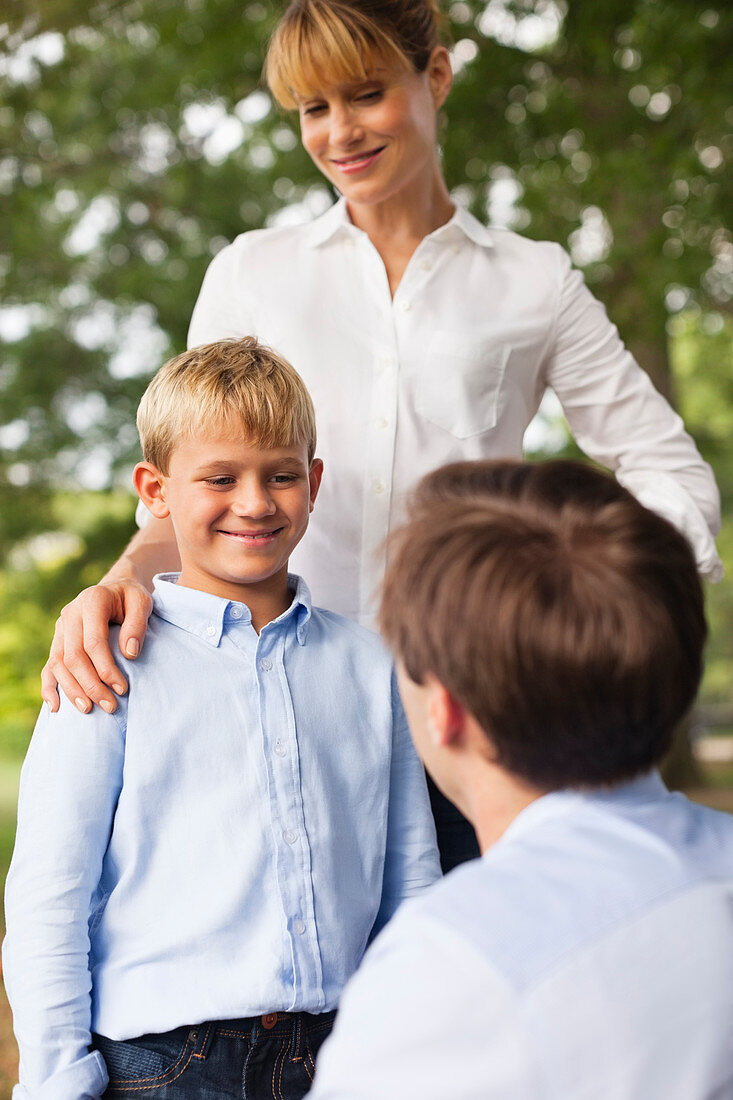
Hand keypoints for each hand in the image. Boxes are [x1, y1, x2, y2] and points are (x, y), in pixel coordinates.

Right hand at [41, 581, 152, 713]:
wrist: (115, 589)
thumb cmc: (131, 598)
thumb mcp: (142, 602)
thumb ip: (137, 625)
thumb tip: (130, 654)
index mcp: (92, 601)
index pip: (93, 642)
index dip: (106, 668)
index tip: (122, 688)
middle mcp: (70, 614)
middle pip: (73, 656)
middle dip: (90, 685)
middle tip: (110, 706)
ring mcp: (61, 628)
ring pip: (58, 664)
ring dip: (71, 690)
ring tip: (88, 709)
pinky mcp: (57, 640)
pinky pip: (49, 666)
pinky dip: (50, 687)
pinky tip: (56, 707)